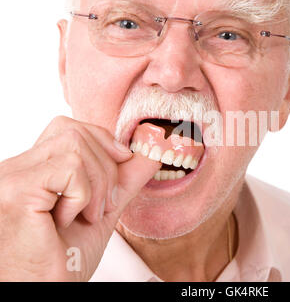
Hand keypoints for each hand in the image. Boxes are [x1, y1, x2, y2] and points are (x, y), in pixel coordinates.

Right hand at [0, 116, 160, 280]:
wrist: (42, 294)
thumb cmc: (62, 262)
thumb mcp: (102, 211)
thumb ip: (124, 179)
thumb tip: (151, 149)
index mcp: (31, 171)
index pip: (69, 128)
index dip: (102, 143)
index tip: (121, 166)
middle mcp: (15, 168)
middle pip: (74, 130)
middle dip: (106, 167)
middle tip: (101, 207)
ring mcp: (10, 176)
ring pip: (75, 144)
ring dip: (97, 185)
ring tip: (85, 217)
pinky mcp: (15, 189)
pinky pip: (70, 167)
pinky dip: (83, 195)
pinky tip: (67, 221)